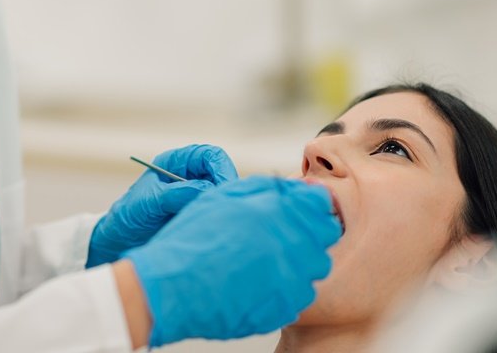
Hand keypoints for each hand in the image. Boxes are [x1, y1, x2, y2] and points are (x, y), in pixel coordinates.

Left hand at [87, 144, 237, 267]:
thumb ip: (178, 193)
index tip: (225, 187)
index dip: (221, 168)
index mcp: (176, 163)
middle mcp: (189, 177)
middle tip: (225, 207)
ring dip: (222, 206)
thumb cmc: (129, 215)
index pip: (209, 156)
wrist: (119, 242)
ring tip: (217, 221)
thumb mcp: (151, 201)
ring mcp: (195, 197)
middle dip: (225, 189)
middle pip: (221, 175)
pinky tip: (214, 230)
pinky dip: (217, 220)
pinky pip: (215, 214)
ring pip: (221, 196)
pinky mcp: (197, 216)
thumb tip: (209, 190)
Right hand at [124, 176, 340, 346]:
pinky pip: (298, 296)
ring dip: (295, 263)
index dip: (308, 207)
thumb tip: (294, 188)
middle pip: (323, 237)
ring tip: (261, 264)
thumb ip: (266, 189)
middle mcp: (294, 242)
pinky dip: (282, 290)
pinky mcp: (286, 308)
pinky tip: (254, 284)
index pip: (319, 204)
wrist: (172, 287)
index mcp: (281, 210)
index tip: (296, 213)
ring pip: (313, 269)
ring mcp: (293, 279)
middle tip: (276, 239)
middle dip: (305, 235)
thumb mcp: (225, 197)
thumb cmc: (192, 239)